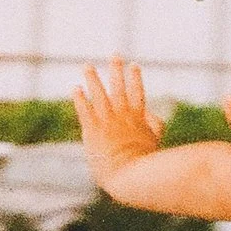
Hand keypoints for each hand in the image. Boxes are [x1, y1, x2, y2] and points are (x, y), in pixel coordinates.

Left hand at [75, 59, 162, 184]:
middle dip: (116, 70)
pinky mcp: (93, 129)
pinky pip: (84, 109)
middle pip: (119, 87)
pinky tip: (75, 88)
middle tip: (114, 55)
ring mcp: (107, 121)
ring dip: (92, 78)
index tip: (134, 66)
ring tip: (86, 66)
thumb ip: (154, 125)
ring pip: (99, 94)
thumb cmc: (144, 163)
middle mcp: (122, 115)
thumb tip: (150, 113)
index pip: (138, 92)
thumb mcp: (155, 142)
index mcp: (138, 118)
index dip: (136, 78)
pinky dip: (80, 98)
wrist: (130, 175)